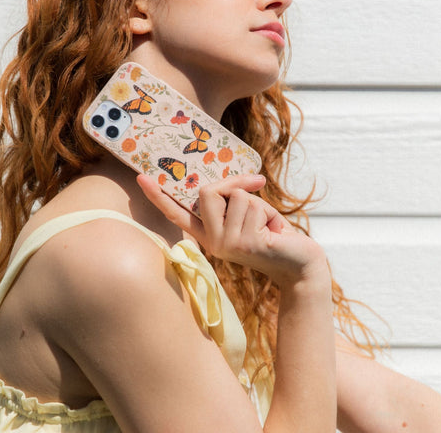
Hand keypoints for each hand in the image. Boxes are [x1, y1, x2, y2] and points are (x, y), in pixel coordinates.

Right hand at [137, 173, 327, 286]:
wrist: (299, 263)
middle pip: (209, 191)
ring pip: (237, 196)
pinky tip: (275, 233)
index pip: (178, 214)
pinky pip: (253, 205)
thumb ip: (237, 197)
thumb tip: (245, 180)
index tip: (141, 177)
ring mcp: (226, 245)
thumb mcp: (249, 212)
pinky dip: (270, 212)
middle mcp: (212, 242)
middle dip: (235, 184)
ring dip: (259, 203)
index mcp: (209, 234)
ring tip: (268, 225)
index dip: (158, 196)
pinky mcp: (244, 244)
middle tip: (257, 189)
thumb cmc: (274, 234)